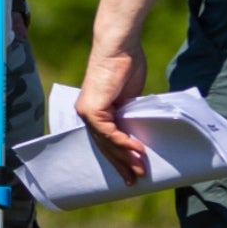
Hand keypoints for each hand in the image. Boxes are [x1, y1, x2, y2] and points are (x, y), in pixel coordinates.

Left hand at [75, 43, 149, 180]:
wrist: (120, 47)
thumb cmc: (126, 66)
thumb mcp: (129, 97)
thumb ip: (128, 115)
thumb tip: (137, 133)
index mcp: (94, 112)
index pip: (105, 141)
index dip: (118, 157)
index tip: (130, 171)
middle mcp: (86, 114)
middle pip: (104, 146)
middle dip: (121, 165)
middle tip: (135, 180)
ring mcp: (87, 112)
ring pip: (106, 143)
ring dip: (125, 158)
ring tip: (140, 170)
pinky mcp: (93, 108)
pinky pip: (108, 132)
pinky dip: (123, 143)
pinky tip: (137, 150)